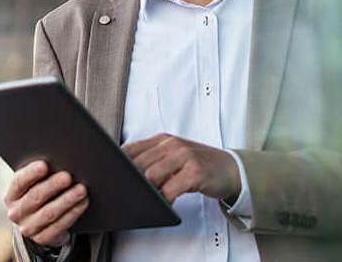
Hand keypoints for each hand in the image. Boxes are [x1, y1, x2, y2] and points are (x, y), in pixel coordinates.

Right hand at [4, 160, 89, 246]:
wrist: (39, 222)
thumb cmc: (39, 194)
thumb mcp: (33, 185)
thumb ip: (40, 174)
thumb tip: (58, 161)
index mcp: (11, 196)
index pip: (18, 182)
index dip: (31, 173)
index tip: (44, 165)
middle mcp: (16, 213)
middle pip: (35, 197)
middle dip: (53, 185)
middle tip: (68, 176)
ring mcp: (28, 228)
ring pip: (49, 212)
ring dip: (67, 200)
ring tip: (81, 189)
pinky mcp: (42, 238)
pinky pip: (59, 226)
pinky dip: (73, 213)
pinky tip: (82, 203)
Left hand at [122, 133, 240, 202]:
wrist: (231, 169)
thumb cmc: (198, 165)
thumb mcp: (174, 156)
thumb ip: (152, 160)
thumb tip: (125, 174)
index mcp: (162, 139)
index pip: (131, 149)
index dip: (118, 164)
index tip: (110, 176)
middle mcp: (172, 144)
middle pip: (138, 163)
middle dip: (130, 181)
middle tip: (127, 194)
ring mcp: (184, 156)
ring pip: (152, 175)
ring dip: (147, 191)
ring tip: (149, 199)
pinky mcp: (195, 172)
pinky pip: (171, 188)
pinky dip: (165, 198)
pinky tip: (167, 202)